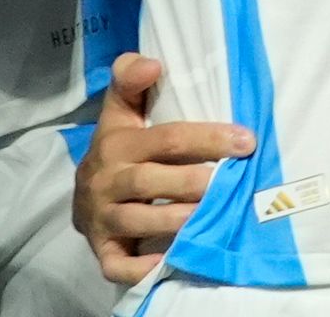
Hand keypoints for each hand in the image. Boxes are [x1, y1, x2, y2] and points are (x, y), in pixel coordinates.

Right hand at [71, 53, 250, 286]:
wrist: (82, 198)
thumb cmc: (118, 148)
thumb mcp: (120, 110)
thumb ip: (131, 79)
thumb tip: (152, 63)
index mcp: (116, 143)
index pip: (166, 138)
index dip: (207, 137)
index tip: (246, 141)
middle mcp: (106, 180)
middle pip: (150, 179)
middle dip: (191, 181)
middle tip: (227, 183)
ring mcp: (102, 218)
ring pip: (134, 220)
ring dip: (172, 219)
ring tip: (205, 217)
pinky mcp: (103, 250)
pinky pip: (117, 264)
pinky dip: (142, 266)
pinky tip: (170, 259)